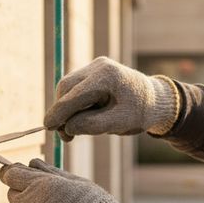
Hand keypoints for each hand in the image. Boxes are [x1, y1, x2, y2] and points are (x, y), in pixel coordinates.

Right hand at [43, 57, 179, 140]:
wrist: (155, 100)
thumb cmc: (140, 112)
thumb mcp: (119, 123)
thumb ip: (93, 126)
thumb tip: (67, 127)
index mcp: (107, 76)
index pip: (75, 94)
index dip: (59, 111)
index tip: (48, 126)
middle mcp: (99, 66)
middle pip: (66, 87)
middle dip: (61, 111)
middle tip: (66, 136)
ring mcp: (95, 66)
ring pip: (67, 87)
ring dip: (67, 108)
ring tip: (77, 129)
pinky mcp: (93, 71)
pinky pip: (75, 87)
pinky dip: (74, 103)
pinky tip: (84, 116)